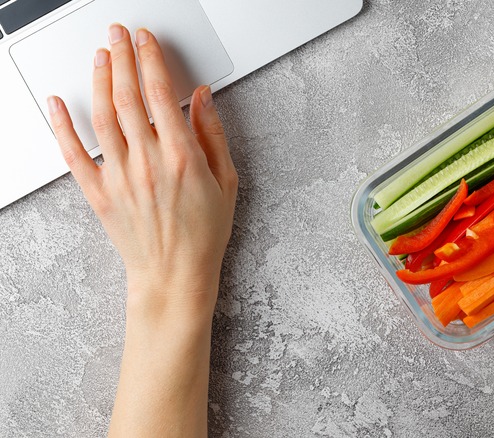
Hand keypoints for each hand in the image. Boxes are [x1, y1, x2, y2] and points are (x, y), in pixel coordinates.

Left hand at [47, 25, 237, 314]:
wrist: (175, 276)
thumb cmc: (204, 234)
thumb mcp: (226, 182)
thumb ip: (213, 135)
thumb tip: (201, 99)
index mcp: (181, 157)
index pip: (160, 94)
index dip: (151, 61)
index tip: (146, 41)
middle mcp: (147, 162)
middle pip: (128, 97)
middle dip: (122, 58)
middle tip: (118, 34)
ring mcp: (119, 177)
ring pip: (102, 117)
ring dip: (99, 81)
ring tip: (100, 56)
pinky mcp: (99, 193)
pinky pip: (74, 154)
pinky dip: (62, 125)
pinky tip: (58, 102)